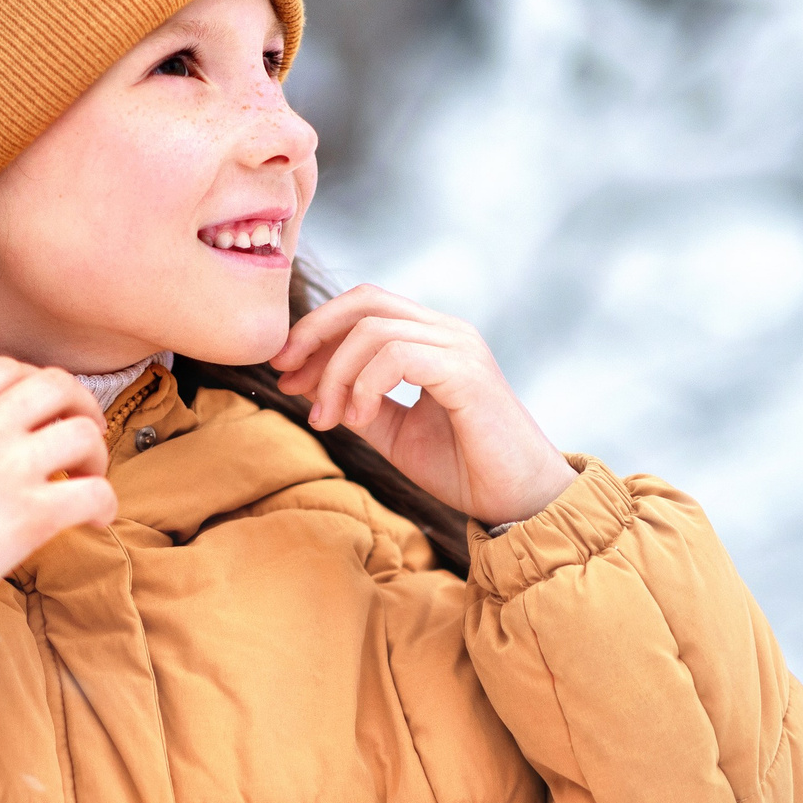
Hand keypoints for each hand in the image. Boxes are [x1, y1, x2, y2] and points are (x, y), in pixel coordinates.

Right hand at [0, 358, 118, 636]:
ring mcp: (8, 467)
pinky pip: (95, 493)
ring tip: (85, 483)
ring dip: (96, 457)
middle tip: (86, 438)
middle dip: (82, 407)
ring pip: (84, 433)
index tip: (47, 413)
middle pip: (59, 386)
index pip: (11, 367)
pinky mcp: (31, 515)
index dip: (39, 387)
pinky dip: (105, 505)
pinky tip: (93, 522)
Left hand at [271, 285, 573, 524]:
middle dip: (313, 334)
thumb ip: (357, 403)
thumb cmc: (464, 468)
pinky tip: (357, 419)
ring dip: (336, 375)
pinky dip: (365, 385)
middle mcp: (447, 332)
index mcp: (432, 339)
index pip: (364, 307)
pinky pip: (397, 355)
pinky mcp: (467, 372)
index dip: (315, 332)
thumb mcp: (394, 432)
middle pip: (365, 300)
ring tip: (330, 420)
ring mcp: (459, 347)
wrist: (518, 502)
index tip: (285, 374)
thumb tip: (308, 384)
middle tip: (287, 377)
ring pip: (374, 329)